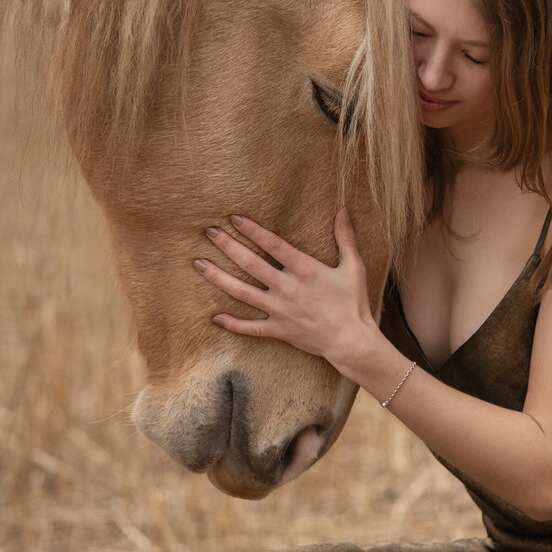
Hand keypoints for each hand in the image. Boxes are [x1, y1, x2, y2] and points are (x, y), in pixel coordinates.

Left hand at [193, 209, 377, 374]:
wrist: (351, 341)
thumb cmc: (353, 303)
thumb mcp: (353, 267)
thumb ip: (346, 238)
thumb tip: (342, 209)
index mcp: (305, 270)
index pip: (273, 244)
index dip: (253, 230)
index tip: (234, 217)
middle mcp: (287, 288)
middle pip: (251, 264)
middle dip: (228, 246)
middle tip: (209, 232)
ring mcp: (280, 310)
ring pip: (242, 293)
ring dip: (218, 278)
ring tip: (198, 264)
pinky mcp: (278, 330)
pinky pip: (250, 327)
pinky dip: (232, 324)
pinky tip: (214, 317)